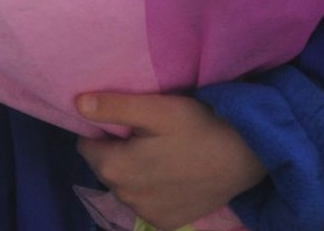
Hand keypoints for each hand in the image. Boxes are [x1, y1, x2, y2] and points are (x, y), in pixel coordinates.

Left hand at [75, 92, 267, 230]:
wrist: (246, 157)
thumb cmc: (198, 126)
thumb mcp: (156, 108)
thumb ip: (114, 107)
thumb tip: (77, 105)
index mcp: (115, 168)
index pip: (87, 146)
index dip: (102, 131)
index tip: (126, 123)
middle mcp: (125, 198)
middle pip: (105, 167)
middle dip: (117, 151)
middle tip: (146, 136)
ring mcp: (147, 215)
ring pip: (124, 187)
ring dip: (134, 172)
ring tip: (161, 153)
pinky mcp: (167, 223)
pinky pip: (145, 203)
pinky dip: (151, 190)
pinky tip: (171, 175)